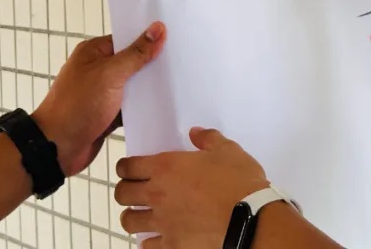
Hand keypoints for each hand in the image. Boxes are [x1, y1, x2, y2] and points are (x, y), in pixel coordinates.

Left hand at [33, 22, 165, 176]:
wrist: (56, 149)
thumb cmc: (77, 106)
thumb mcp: (110, 75)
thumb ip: (137, 53)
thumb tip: (158, 28)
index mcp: (94, 52)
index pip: (128, 38)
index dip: (150, 39)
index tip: (176, 38)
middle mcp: (98, 69)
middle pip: (133, 61)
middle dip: (153, 64)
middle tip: (183, 61)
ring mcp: (103, 92)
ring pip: (134, 84)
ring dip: (150, 87)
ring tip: (180, 82)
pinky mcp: (108, 112)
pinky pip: (132, 104)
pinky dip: (144, 105)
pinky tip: (165, 104)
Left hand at [115, 127, 268, 246]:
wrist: (248, 217)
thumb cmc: (238, 180)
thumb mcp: (228, 150)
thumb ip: (208, 139)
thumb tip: (195, 132)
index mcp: (167, 167)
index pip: (129, 166)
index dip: (125, 166)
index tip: (129, 168)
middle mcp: (157, 194)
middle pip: (122, 194)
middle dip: (125, 190)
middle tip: (134, 189)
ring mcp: (162, 222)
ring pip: (129, 221)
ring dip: (133, 216)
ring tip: (141, 215)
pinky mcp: (171, 244)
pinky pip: (147, 245)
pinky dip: (149, 241)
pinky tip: (156, 237)